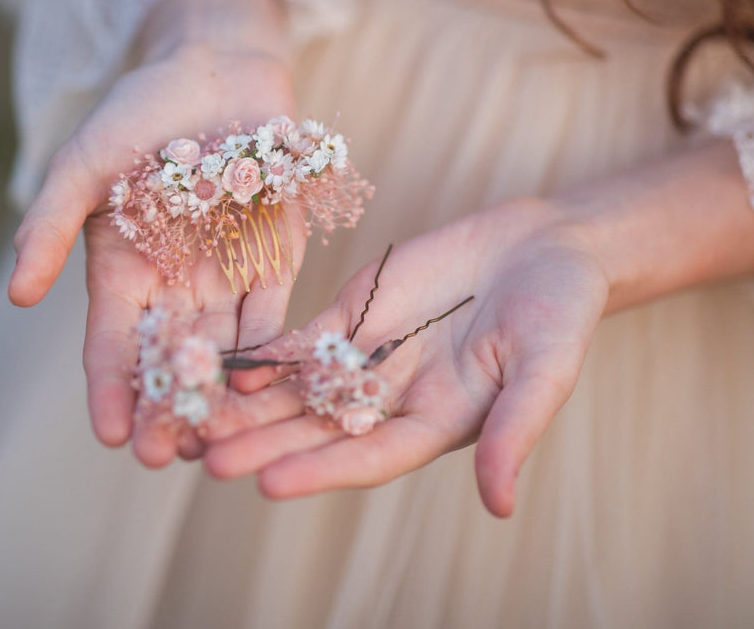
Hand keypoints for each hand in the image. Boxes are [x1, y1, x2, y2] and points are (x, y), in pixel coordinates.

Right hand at [9, 40, 302, 466]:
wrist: (215, 71)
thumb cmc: (137, 113)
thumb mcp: (82, 164)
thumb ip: (49, 224)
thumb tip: (17, 296)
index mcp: (121, 271)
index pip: (112, 343)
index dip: (110, 389)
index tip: (112, 435)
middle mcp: (172, 285)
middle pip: (168, 360)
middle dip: (165, 409)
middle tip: (165, 458)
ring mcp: (225, 277)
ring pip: (219, 352)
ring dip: (216, 398)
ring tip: (216, 442)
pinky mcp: (274, 262)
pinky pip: (270, 317)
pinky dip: (265, 352)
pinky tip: (259, 385)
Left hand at [204, 199, 608, 516]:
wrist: (542, 248)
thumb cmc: (558, 312)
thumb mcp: (545, 371)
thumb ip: (514, 431)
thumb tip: (500, 506)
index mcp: (432, 424)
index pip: (367, 458)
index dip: (320, 470)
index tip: (270, 485)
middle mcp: (390, 401)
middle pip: (316, 430)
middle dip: (263, 445)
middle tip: (208, 461)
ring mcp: (366, 358)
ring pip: (296, 390)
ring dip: (248, 407)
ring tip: (195, 422)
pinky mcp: (350, 316)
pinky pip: (301, 340)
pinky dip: (265, 354)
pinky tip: (226, 366)